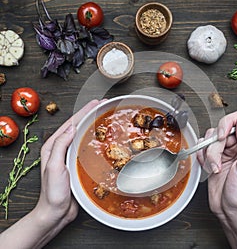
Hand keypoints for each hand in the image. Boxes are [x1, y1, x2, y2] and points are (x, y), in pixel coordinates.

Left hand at [0, 100, 103, 248]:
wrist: (56, 213)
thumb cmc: (53, 193)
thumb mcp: (53, 167)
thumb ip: (60, 145)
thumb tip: (72, 127)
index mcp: (53, 147)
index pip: (71, 124)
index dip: (84, 112)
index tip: (96, 103)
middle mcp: (62, 149)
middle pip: (78, 127)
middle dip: (90, 114)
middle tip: (103, 105)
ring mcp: (71, 156)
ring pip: (84, 136)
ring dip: (94, 125)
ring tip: (105, 117)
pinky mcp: (78, 164)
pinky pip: (88, 148)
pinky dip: (96, 140)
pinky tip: (104, 139)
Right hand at [197, 112, 236, 247]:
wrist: (228, 209)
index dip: (228, 124)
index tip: (222, 136)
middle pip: (221, 129)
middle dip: (216, 146)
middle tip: (218, 162)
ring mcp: (225, 150)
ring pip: (210, 138)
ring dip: (209, 155)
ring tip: (215, 168)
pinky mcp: (213, 156)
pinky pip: (202, 147)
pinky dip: (203, 158)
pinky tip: (210, 168)